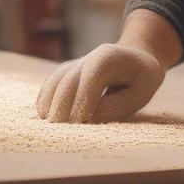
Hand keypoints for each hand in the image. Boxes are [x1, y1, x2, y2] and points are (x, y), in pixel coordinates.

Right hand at [36, 43, 165, 123]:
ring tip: (47, 121)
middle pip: (71, 78)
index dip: (84, 96)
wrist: (138, 58)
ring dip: (50, 99)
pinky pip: (54, 81)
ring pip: (58, 78)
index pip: (93, 75)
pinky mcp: (70, 72)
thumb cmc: (141, 79)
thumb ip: (115, 105)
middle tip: (60, 127)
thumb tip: (90, 117)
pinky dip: (46, 95)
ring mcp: (79, 63)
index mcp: (111, 57)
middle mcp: (91, 56)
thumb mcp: (139, 93)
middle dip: (63, 102)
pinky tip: (42, 112)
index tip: (81, 120)